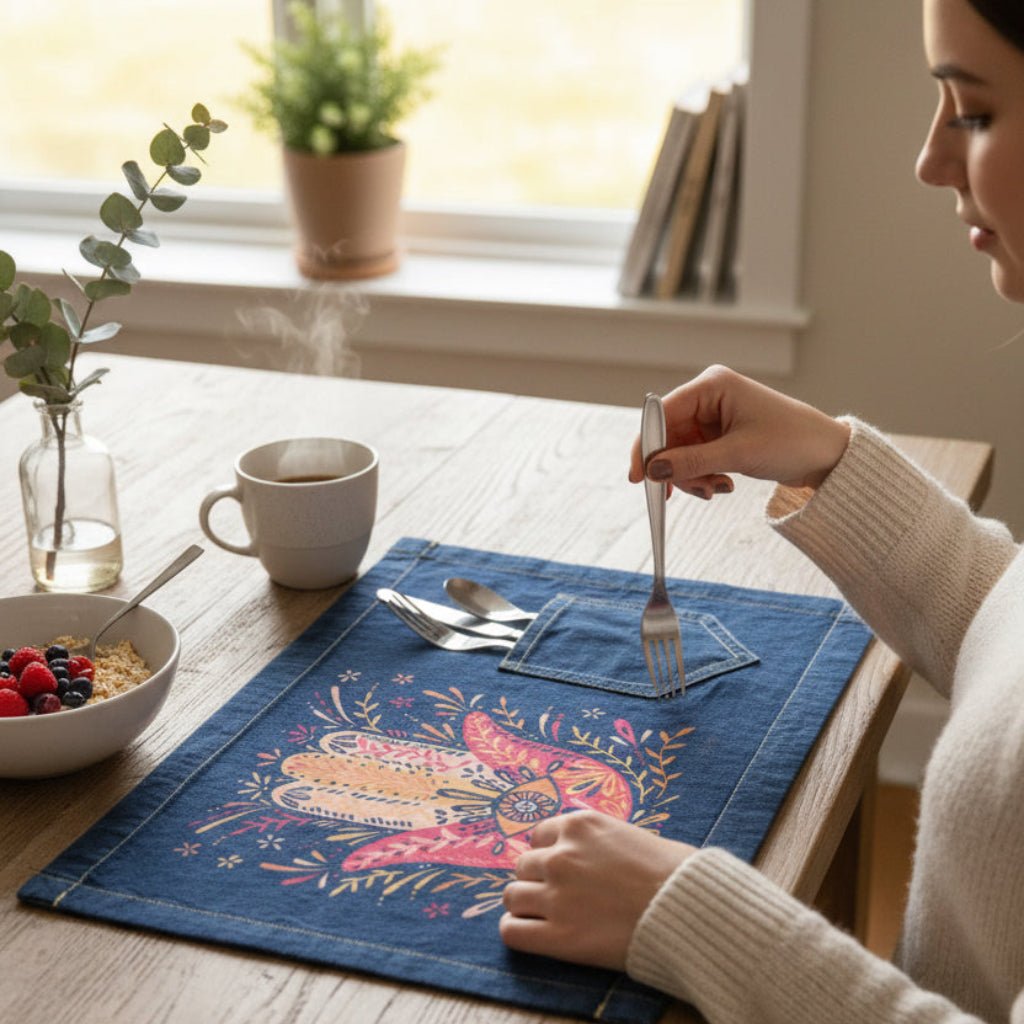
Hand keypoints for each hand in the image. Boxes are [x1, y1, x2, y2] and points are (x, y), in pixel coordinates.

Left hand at [499, 810, 694, 970]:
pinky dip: (516, 931)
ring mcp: (556, 895)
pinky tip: (531, 933)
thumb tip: (583, 847)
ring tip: (543, 915)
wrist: (688, 909)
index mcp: (580, 825)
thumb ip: (596, 838)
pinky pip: (512, 931)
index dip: (547, 853)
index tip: (560, 868)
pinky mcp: (558, 936)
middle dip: (537, 879)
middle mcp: (561, 855)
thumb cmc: (673, 871)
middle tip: (556, 894)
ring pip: (512, 896)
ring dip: (524, 904)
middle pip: (523, 865)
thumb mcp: (630, 834)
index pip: (538, 835)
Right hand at [628, 365, 850, 498]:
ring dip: (690, 476)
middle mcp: (709, 396)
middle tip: (678, 494)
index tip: (637, 477)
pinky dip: (701, 476)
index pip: (663, 413)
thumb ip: (691, 462)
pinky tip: (720, 485)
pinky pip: (694, 458)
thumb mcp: (737, 454)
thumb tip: (652, 470)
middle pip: (669, 435)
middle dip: (674, 467)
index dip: (647, 445)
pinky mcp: (720, 434)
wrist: (827, 454)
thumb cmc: (792, 442)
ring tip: (714, 490)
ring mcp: (714, 416)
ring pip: (679, 451)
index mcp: (712, 385)